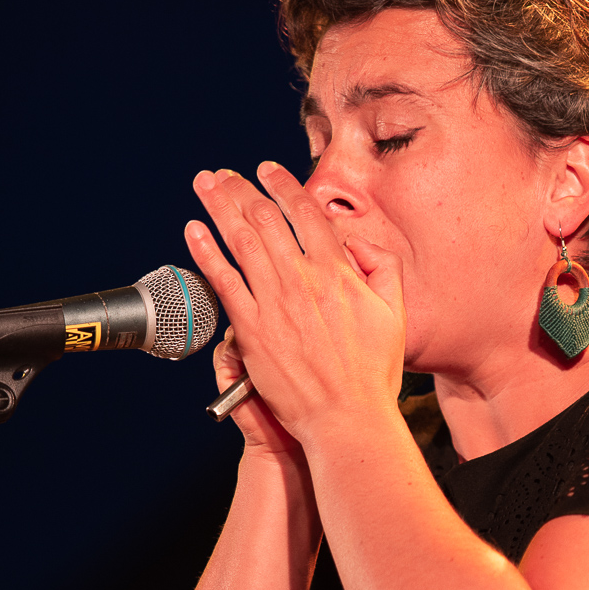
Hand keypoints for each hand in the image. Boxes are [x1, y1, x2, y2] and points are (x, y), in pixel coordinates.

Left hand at [185, 163, 405, 444]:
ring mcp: (274, 304)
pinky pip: (224, 281)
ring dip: (219, 206)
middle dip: (241, 189)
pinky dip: (206, 252)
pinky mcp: (252, 330)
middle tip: (224, 174)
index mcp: (337, 273)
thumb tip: (360, 243)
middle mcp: (302, 280)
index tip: (268, 171)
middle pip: (265, 219)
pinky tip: (193, 231)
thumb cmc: (372, 374)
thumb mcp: (395, 313)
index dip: (283, 186)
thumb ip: (382, 268)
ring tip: (205, 184)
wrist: (347, 418)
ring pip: (240, 241)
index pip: (306, 214)